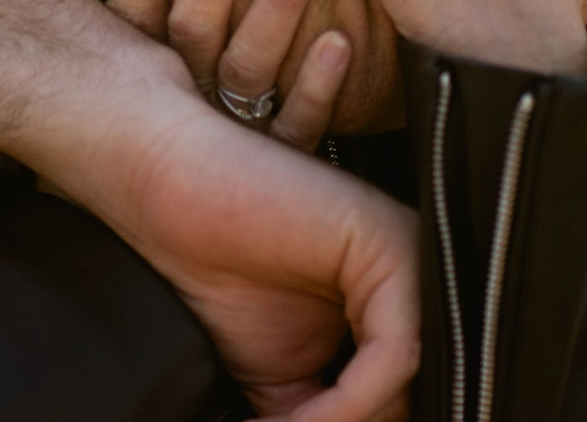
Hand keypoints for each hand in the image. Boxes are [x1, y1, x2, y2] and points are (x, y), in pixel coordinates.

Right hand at [59, 63, 417, 420]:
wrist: (169, 189)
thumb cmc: (218, 274)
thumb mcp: (285, 385)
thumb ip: (324, 418)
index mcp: (397, 314)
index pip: (400, 403)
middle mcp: (416, 288)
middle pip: (415, 397)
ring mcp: (410, 263)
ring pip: (409, 385)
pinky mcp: (393, 246)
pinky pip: (396, 353)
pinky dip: (348, 403)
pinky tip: (301, 420)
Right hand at [107, 0, 351, 150]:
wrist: (200, 220)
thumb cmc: (176, 117)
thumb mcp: (149, 60)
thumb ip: (155, 1)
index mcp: (141, 69)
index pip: (134, 1)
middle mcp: (180, 96)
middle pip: (196, 19)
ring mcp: (228, 133)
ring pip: (250, 63)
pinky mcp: (273, 164)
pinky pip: (297, 126)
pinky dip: (316, 87)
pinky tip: (340, 42)